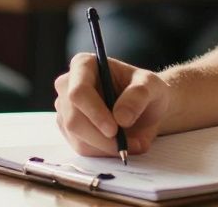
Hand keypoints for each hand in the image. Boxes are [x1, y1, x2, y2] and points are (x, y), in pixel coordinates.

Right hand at [54, 53, 171, 156]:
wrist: (146, 108)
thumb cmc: (146, 90)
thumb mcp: (152, 86)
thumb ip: (138, 95)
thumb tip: (120, 117)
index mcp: (84, 65)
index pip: (78, 92)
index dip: (94, 112)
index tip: (114, 130)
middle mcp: (68, 86)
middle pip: (73, 119)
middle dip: (101, 138)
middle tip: (127, 145)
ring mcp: (66, 110)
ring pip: (77, 138)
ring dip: (106, 147)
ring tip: (134, 144)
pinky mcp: (69, 131)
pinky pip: (82, 148)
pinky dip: (104, 152)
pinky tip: (123, 146)